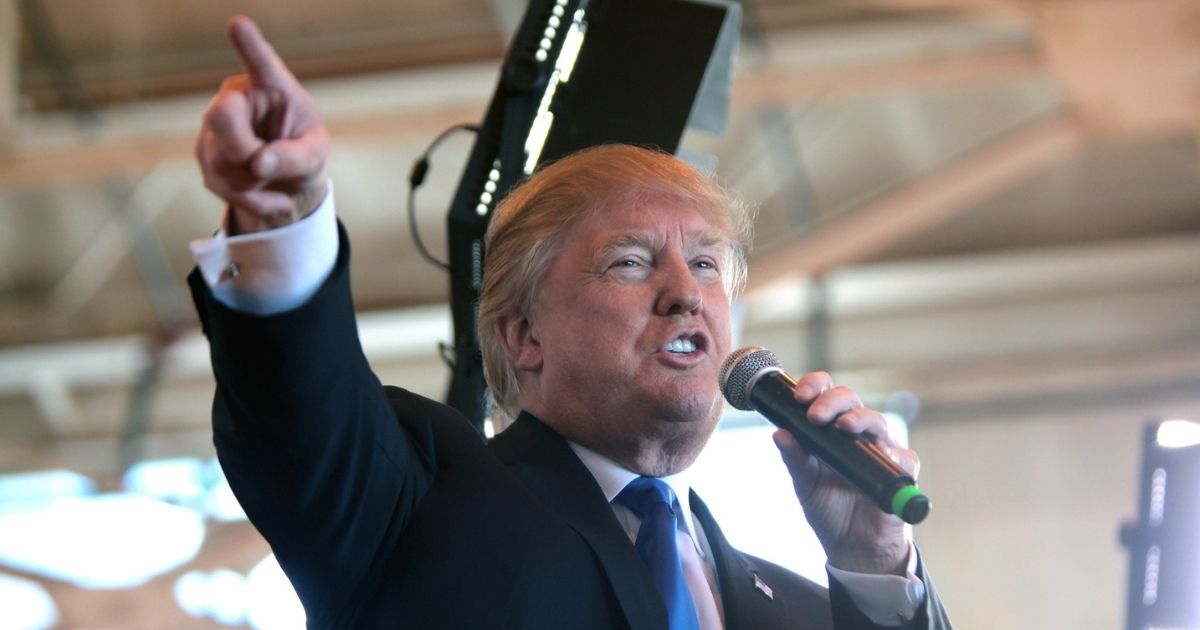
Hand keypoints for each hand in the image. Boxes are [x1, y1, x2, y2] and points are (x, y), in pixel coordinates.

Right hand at [195, 15, 329, 232]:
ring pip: (221, 160)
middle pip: (221, 118)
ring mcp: (214, 126)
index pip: (260, 63)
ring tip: (277, 181)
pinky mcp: (206, 155)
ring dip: (255, 185)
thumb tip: (258, 165)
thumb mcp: (314, 157)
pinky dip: (251, 201)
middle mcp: (236, 97)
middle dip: (246, 153)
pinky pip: (222, 185)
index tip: (240, 24)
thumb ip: (293, 158)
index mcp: (271, 86)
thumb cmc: (306, 153)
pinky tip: (270, 197)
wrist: (290, 183)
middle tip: (267, 167)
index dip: (249, 45)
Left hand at [772, 372, 916, 575]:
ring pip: (877, 421)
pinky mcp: (899, 474)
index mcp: (831, 430)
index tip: (800, 396)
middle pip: (851, 400)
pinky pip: (904, 458)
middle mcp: (857, 434)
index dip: (815, 386)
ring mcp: (880, 451)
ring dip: (860, 419)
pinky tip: (882, 456)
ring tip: (845, 426)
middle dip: (833, 401)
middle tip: (815, 415)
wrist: (851, 546)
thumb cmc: (829, 509)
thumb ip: (794, 458)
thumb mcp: (805, 483)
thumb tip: (779, 433)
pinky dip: (894, 455)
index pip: (825, 395)